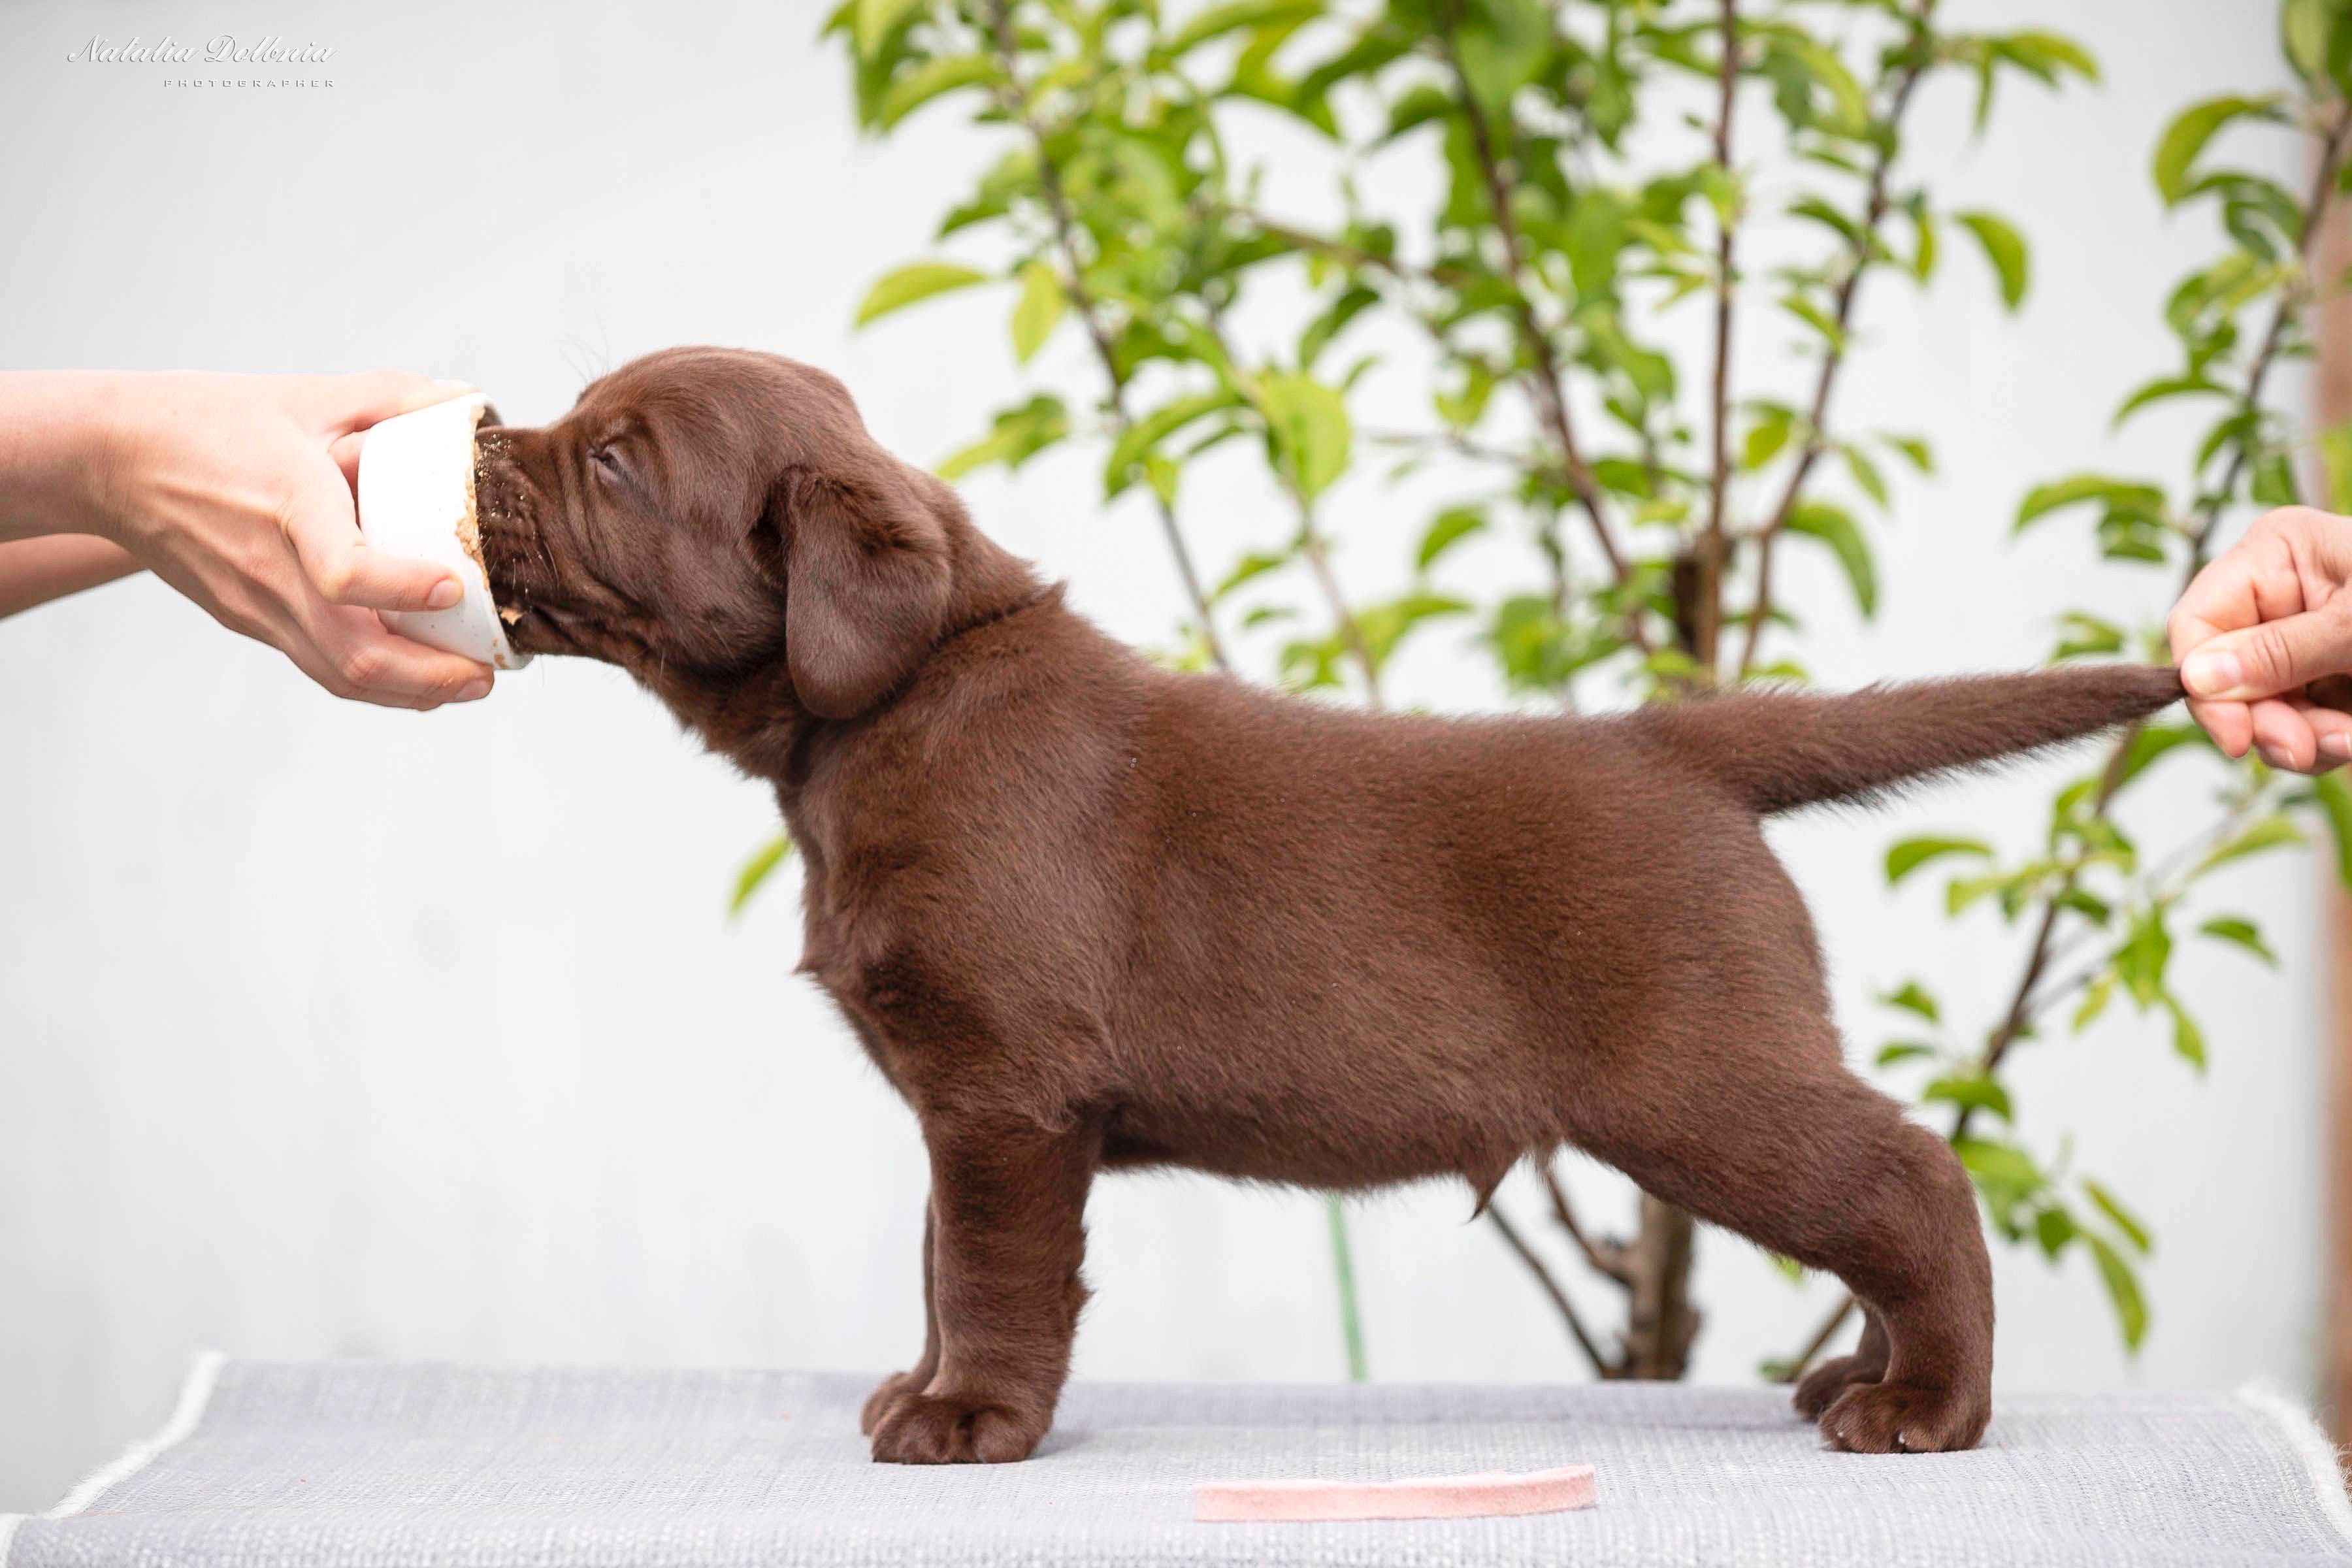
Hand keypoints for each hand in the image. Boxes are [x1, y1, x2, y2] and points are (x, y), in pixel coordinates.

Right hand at [3, 369, 496, 708]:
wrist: (115, 458)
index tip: (450, 588)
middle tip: (487, 673)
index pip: (343, 572)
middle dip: (432, 677)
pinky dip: (373, 681)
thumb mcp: (308, 396)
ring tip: (465, 684)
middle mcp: (269, 567)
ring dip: (410, 693)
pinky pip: (317, 665)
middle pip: (353, 653)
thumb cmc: (212, 421)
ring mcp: (254, 603)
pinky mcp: (246, 619)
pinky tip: (415, 676)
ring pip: (338, 674)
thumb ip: (394, 396)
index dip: (402, 589)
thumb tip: (471, 404)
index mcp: (288, 504)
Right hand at [2168, 505, 2351, 772]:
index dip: (2205, 686)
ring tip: (2349, 742)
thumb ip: (2280, 651)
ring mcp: (2305, 638)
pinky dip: (2327, 742)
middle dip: (2266, 722)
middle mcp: (2282, 594)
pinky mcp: (2331, 676)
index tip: (2238, 738)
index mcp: (2276, 554)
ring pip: (2262, 710)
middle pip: (2227, 676)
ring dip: (2302, 741)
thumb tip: (2197, 680)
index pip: (2198, 623)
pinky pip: (2302, 724)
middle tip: (2304, 751)